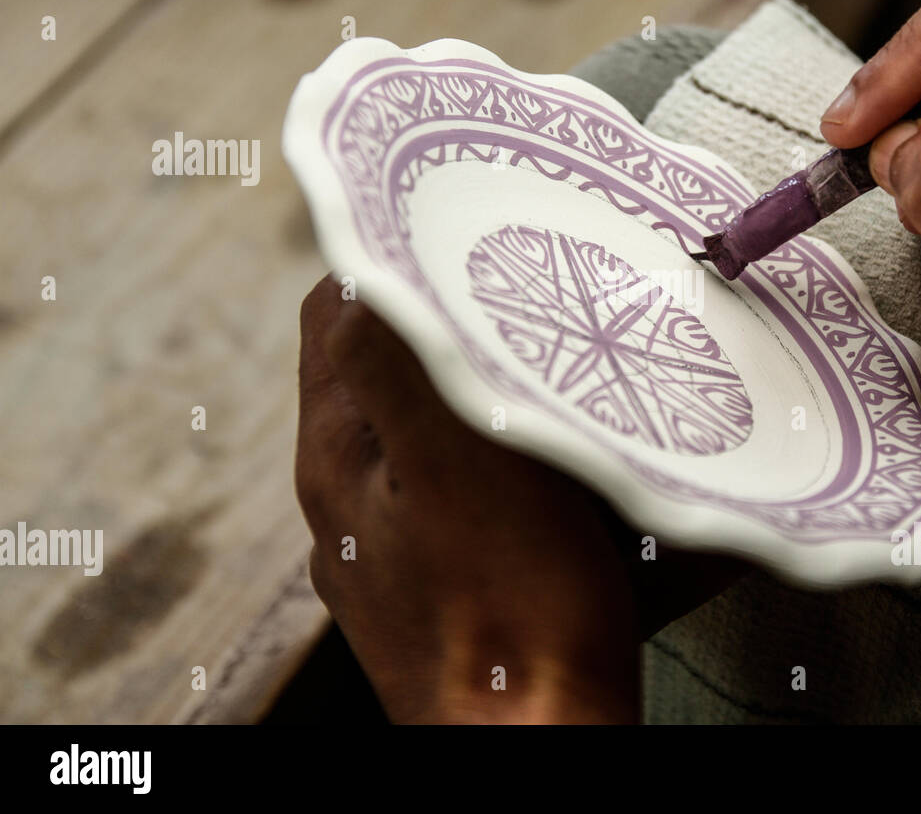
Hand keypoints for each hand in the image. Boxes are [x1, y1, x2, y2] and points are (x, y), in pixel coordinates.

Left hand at [295, 277, 741, 722]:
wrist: (535, 740)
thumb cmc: (511, 614)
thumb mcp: (455, 464)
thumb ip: (396, 365)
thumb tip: (359, 268)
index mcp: (340, 455)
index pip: (334, 314)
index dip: (381, 257)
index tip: (445, 224)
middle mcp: (349, 498)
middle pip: (376, 366)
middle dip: (432, 316)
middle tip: (506, 288)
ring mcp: (392, 545)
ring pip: (417, 426)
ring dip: (463, 384)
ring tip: (532, 363)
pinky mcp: (440, 580)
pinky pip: (450, 483)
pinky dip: (484, 447)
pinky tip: (539, 461)